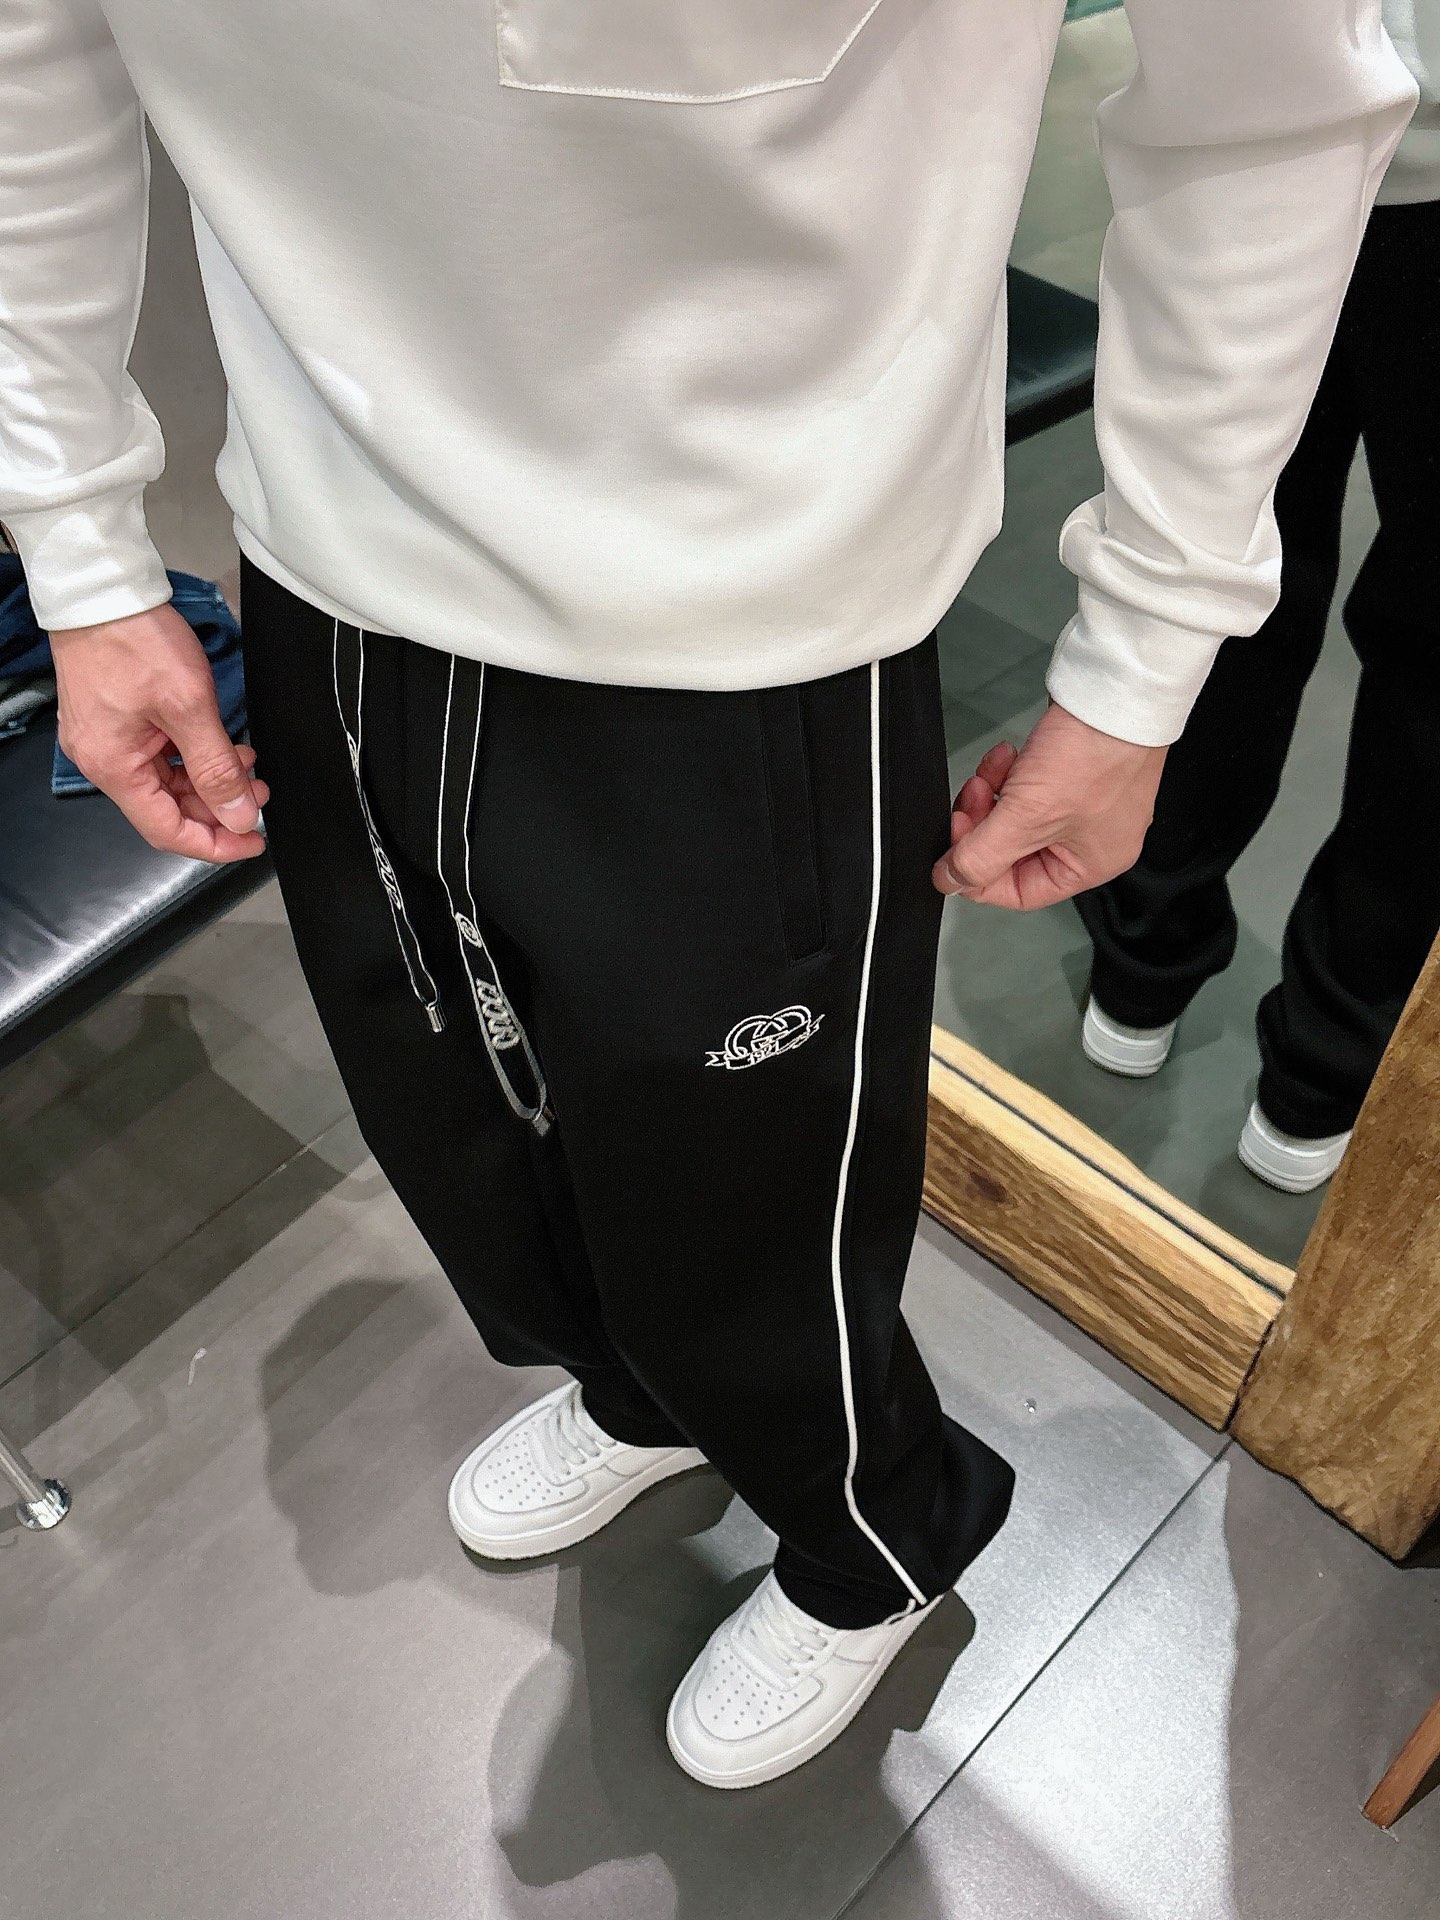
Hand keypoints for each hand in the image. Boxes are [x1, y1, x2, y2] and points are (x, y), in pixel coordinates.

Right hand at [51, 601, 267, 863]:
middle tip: (259, 794)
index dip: (213, 844)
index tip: (251, 842)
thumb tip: (238, 816)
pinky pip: (161, 756)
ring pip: (169, 781)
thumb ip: (216, 769)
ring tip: (248, 765)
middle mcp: (104, 761)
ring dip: (211, 779)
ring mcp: (109, 741)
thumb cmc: (135, 640)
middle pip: (168, 808)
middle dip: (218, 806)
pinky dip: (194, 756)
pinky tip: (224, 746)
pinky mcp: (118, 721)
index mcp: (113, 767)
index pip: (166, 831)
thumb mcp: (189, 707)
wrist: (102, 590)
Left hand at [932, 702, 1165, 910]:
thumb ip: (982, 856)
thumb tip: (951, 882)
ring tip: (991, 771)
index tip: (950, 854)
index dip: (978, 876)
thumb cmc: (1094, 753)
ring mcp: (1083, 805)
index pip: (1019, 892)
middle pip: (1013, 853)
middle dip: (983, 826)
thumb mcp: (1026, 816)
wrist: (1117, 689)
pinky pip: (1025, 788)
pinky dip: (1008, 774)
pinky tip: (1007, 754)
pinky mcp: (1071, 772)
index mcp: (1090, 866)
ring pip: (1014, 817)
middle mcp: (1090, 840)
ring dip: (992, 795)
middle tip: (970, 800)